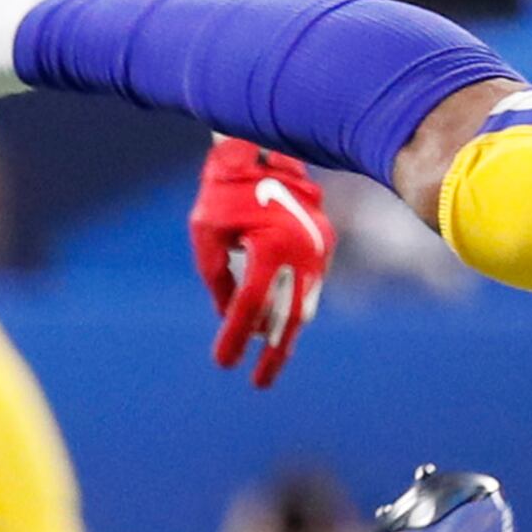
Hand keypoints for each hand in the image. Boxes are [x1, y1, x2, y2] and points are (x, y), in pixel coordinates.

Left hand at [192, 136, 330, 388]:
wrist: (262, 147)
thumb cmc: (225, 188)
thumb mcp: (207, 232)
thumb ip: (217, 276)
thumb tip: (229, 314)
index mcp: (271, 249)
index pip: (250, 307)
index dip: (234, 338)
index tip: (223, 364)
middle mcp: (302, 253)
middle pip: (290, 319)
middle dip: (275, 355)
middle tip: (260, 384)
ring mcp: (318, 249)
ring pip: (304, 305)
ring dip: (284, 333)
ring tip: (267, 357)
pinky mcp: (324, 244)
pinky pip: (308, 286)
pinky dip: (292, 307)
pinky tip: (275, 322)